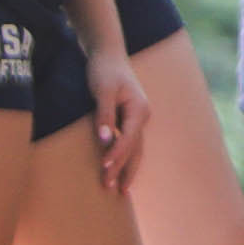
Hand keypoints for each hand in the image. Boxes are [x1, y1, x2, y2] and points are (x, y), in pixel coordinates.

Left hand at [84, 53, 146, 191]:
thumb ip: (104, 115)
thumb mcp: (102, 91)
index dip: (117, 155)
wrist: (108, 54)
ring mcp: (137, 118)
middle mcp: (141, 116)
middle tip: (113, 190)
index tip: (104, 169)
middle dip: (125, 170)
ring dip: (127, 168)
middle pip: (135, 149)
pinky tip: (119, 170)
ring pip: (135, 149)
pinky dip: (124, 158)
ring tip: (120, 189)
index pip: (129, 139)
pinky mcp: (128, 119)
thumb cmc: (104, 71)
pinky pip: (129, 143)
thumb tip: (105, 140)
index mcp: (139, 109)